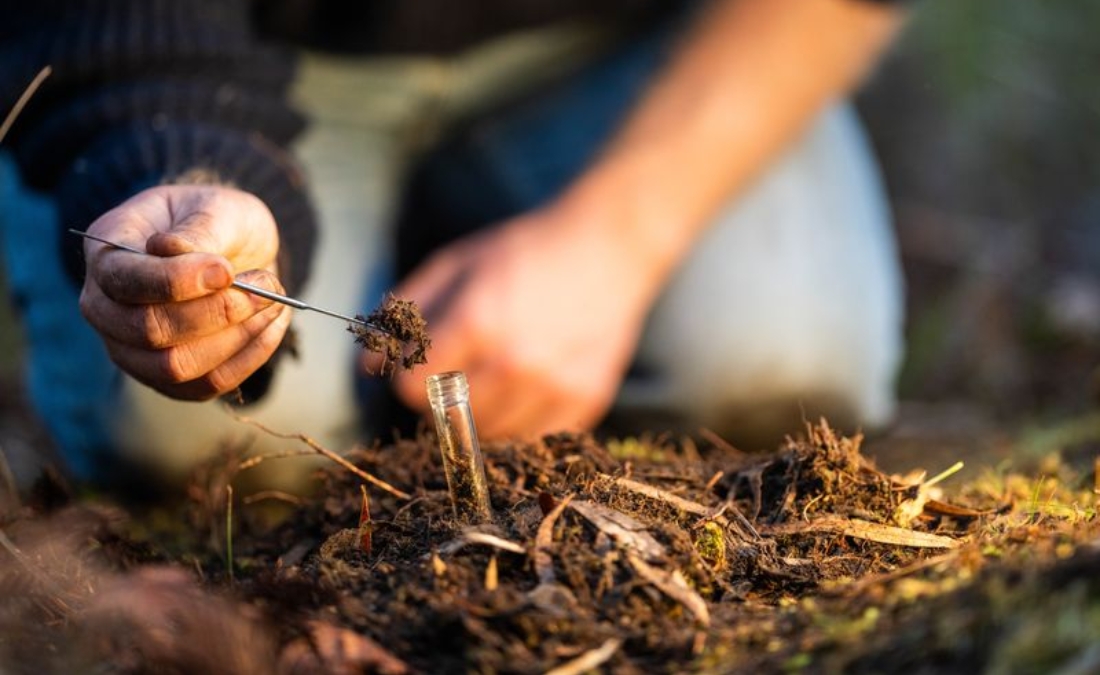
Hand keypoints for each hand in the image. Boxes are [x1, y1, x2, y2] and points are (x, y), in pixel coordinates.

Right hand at [79, 185, 290, 399]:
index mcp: (106, 252)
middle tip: (266, 285)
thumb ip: (199, 230)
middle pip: (149, 331)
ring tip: (274, 301)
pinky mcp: (167, 377)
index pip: (123, 280)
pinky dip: (249, 356)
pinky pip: (206, 384)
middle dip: (218, 312)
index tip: (227, 270)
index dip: (177, 281)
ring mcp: (130, 349)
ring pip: (177, 366)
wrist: (232, 249)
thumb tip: (174, 251)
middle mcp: (105, 307)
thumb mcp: (215, 208)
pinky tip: (272, 323)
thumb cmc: (216, 221)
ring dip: (237, 337)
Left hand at [377, 205, 660, 439]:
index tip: (420, 365)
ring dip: (480, 417)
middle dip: (440, 401)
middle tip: (456, 373)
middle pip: (447, 420)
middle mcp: (515, 363)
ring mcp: (554, 386)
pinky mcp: (585, 401)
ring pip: (489, 436)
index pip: (410, 389)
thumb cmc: (524, 251)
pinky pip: (534, 438)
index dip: (407, 378)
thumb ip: (406, 312)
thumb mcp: (456, 264)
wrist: (608, 248)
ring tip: (492, 380)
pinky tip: (527, 389)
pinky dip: (522, 423)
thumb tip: (366, 364)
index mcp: (476, 323)